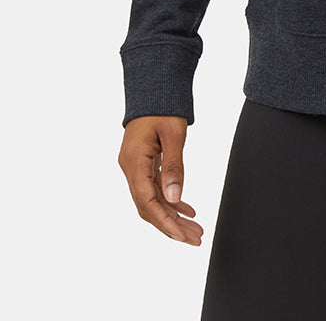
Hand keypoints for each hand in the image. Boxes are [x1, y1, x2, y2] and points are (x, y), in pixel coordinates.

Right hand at [118, 115, 203, 244]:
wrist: (153, 88)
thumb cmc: (163, 107)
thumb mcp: (173, 134)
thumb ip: (173, 166)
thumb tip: (174, 198)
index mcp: (134, 162)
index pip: (147, 201)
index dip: (164, 221)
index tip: (182, 236)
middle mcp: (130, 168)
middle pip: (148, 206)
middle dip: (171, 225)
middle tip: (195, 238)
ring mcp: (134, 167)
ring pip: (152, 200)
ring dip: (173, 216)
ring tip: (195, 229)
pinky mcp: (142, 164)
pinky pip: (154, 189)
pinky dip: (170, 200)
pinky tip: (187, 210)